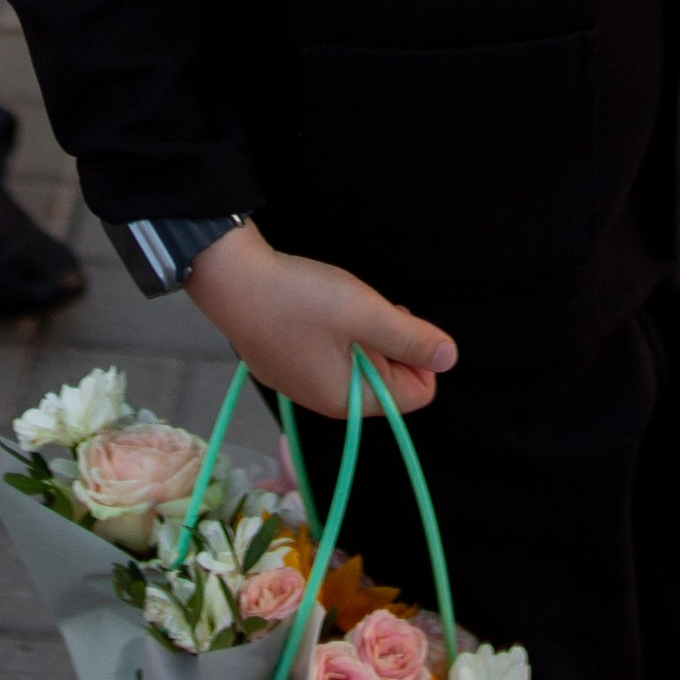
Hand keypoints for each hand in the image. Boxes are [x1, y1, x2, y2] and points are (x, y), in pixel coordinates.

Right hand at [186, 221, 456, 420]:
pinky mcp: (284, 361)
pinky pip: (331, 353)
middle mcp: (324, 401)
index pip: (414, 396)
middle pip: (385, 380)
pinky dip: (336, 330)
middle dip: (388, 342)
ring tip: (340, 303)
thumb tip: (450, 359)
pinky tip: (316, 306)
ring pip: (358, 363)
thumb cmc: (298, 298)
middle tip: (366, 307)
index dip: (417, 356)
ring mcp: (300, 382)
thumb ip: (410, 338)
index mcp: (346, 401)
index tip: (393, 318)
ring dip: (362, 332)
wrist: (229, 278)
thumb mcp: (363, 312)